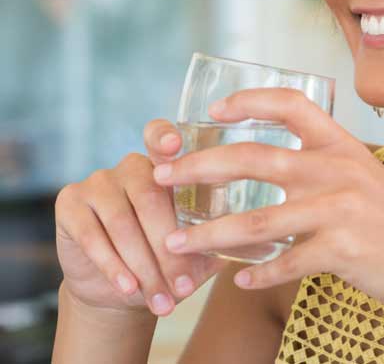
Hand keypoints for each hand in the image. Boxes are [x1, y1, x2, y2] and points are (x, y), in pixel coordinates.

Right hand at [54, 121, 227, 317]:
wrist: (122, 289)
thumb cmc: (170, 260)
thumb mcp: (199, 249)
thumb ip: (220, 238)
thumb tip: (259, 243)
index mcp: (167, 167)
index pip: (161, 138)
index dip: (164, 138)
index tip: (174, 147)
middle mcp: (132, 166)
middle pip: (150, 198)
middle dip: (169, 248)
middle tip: (185, 286)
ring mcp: (98, 181)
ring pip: (122, 222)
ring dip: (144, 266)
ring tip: (163, 300)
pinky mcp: (69, 203)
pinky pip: (92, 235)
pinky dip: (113, 266)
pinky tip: (128, 288)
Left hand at [150, 87, 383, 321]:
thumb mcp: (367, 178)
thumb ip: (326, 166)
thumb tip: (275, 164)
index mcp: (342, 146)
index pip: (292, 105)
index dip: (250, 101)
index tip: (214, 111)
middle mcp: (338, 170)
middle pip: (254, 159)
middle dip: (199, 166)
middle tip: (162, 176)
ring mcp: (339, 211)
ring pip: (257, 221)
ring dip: (209, 234)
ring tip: (176, 242)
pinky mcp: (340, 250)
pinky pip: (283, 263)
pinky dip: (258, 273)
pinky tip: (241, 279)